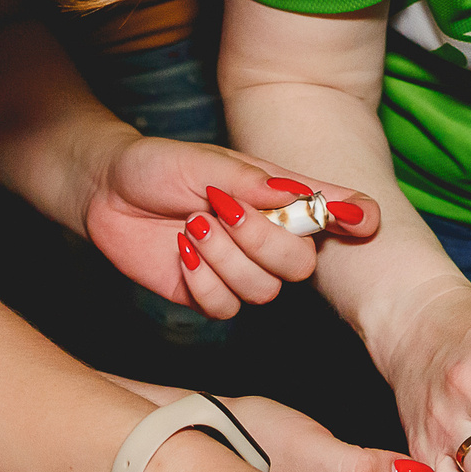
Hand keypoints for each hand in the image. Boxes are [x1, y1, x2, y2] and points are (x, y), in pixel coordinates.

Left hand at [77, 128, 377, 315]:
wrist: (106, 192)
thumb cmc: (159, 165)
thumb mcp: (205, 162)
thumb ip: (253, 183)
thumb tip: (302, 197)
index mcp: (281, 196)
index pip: (337, 210)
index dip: (358, 218)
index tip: (363, 222)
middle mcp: (270, 236)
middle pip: (303, 265)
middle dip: (265, 241)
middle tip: (223, 210)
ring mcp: (242, 270)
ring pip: (265, 292)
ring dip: (225, 258)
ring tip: (192, 225)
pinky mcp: (210, 296)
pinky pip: (227, 309)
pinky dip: (202, 281)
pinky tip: (181, 252)